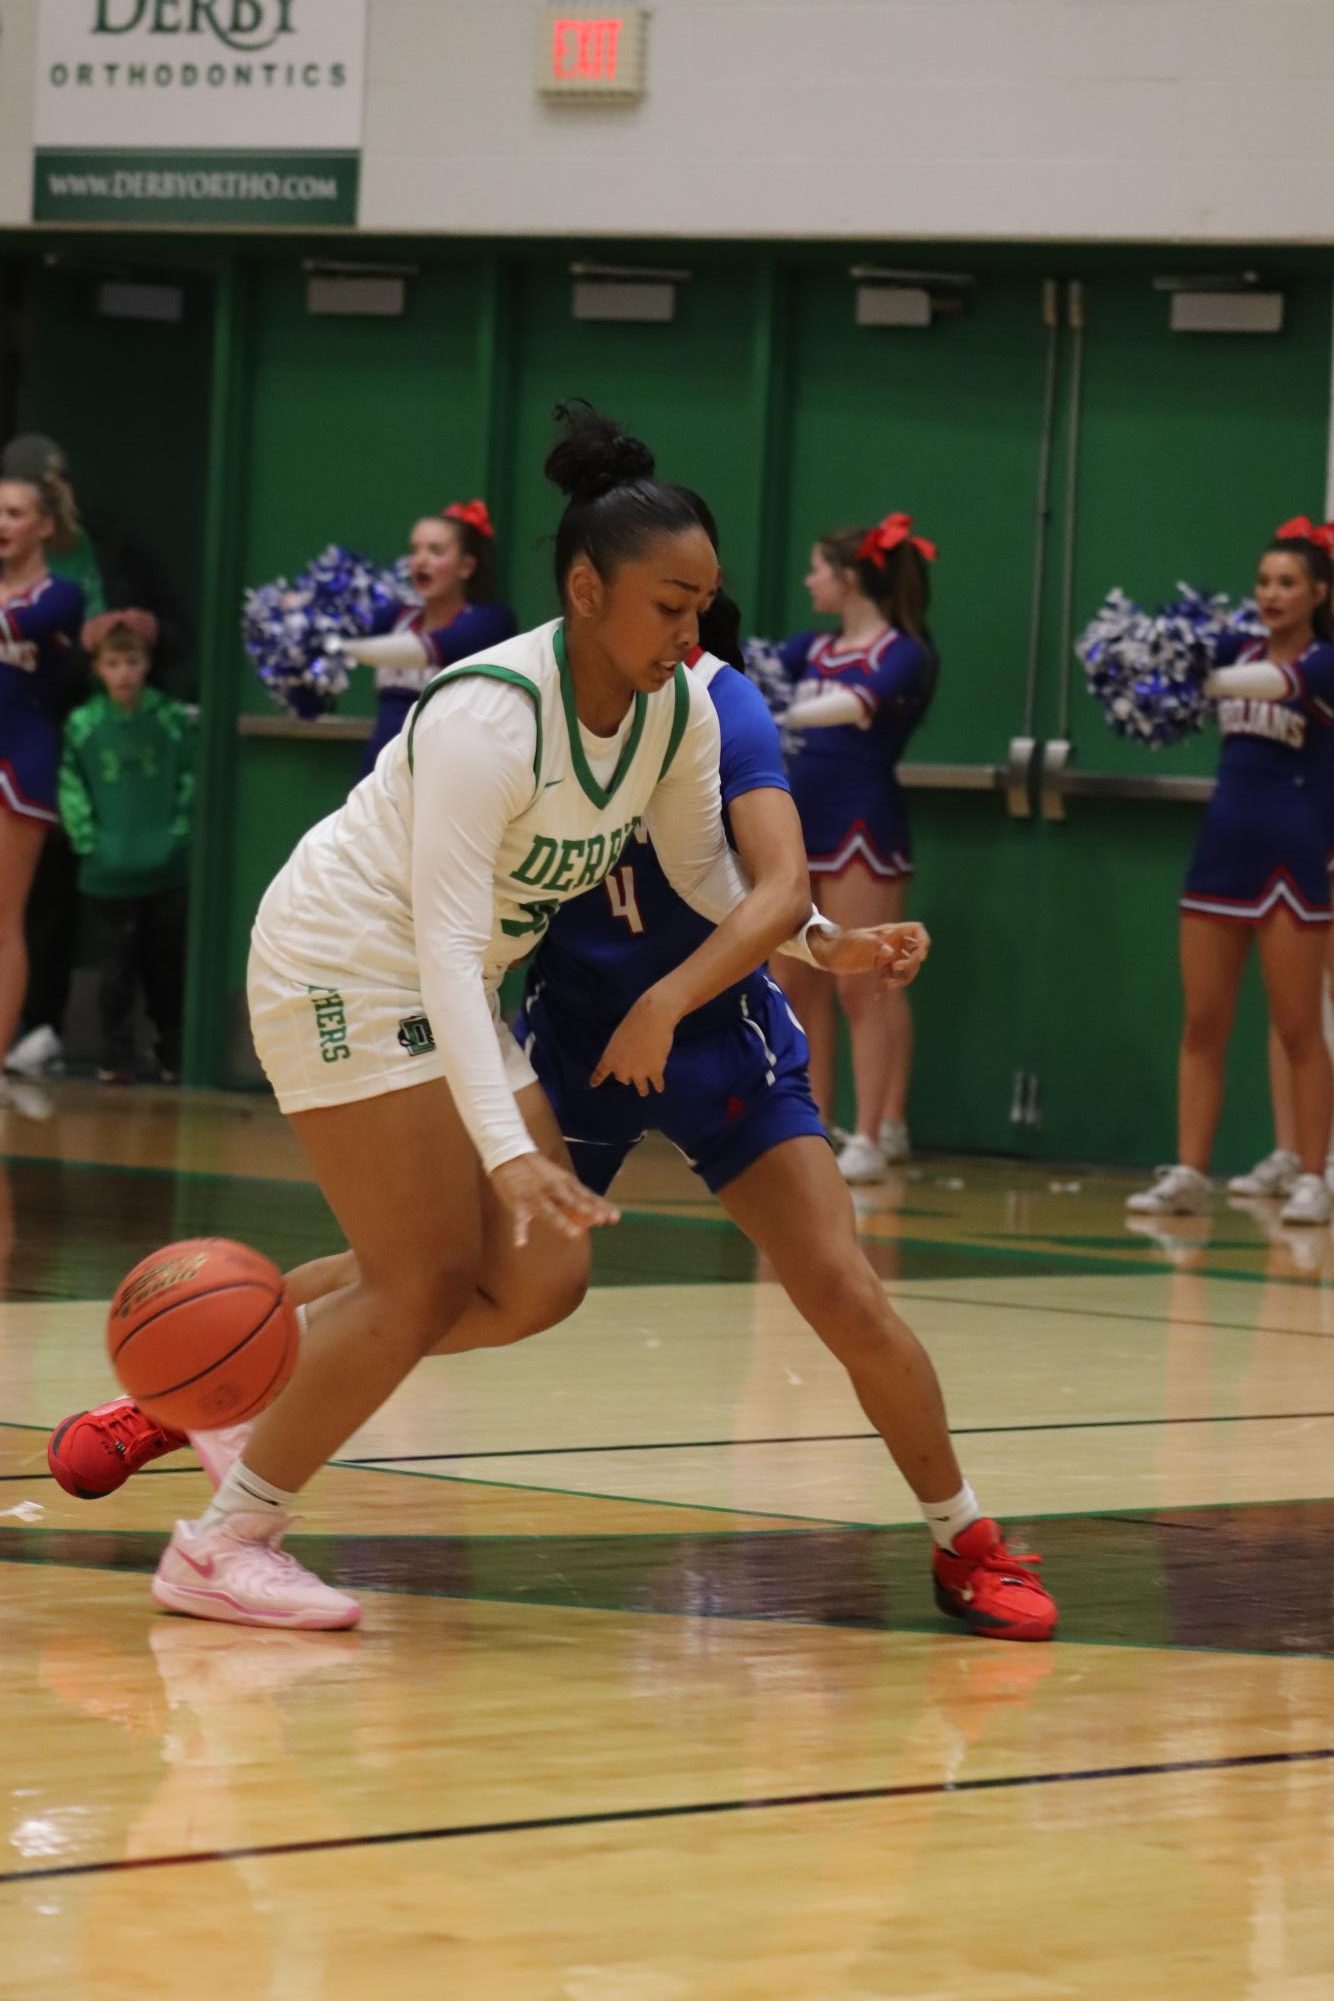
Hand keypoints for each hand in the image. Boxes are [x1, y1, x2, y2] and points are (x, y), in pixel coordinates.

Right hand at [490, 1152, 619, 1248]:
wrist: (509, 1154)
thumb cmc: (539, 1171)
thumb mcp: (560, 1180)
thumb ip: (577, 1199)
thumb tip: (596, 1219)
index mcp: (565, 1183)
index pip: (586, 1196)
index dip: (600, 1207)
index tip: (615, 1218)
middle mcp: (553, 1189)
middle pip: (572, 1201)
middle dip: (586, 1210)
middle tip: (600, 1220)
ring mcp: (536, 1196)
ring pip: (550, 1210)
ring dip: (562, 1221)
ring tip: (575, 1234)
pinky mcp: (518, 1202)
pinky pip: (519, 1220)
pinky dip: (519, 1232)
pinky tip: (520, 1244)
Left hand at [591, 988, 679, 1095]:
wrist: (651, 1020)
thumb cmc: (634, 1022)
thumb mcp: (619, 1038)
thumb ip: (620, 1052)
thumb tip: (629, 1059)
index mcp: (610, 1058)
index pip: (600, 1072)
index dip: (597, 1079)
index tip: (593, 1084)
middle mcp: (622, 1069)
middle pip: (623, 1079)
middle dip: (628, 1076)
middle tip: (634, 1073)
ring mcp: (639, 1073)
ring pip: (641, 1087)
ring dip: (642, 1089)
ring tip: (643, 1091)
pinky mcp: (655, 1072)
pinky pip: (657, 1084)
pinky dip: (658, 1086)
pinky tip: (659, 1088)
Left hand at [809, 920, 930, 987]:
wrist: (827, 953)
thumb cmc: (841, 944)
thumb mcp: (857, 943)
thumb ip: (875, 945)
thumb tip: (891, 952)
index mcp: (890, 932)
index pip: (917, 929)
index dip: (924, 941)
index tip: (919, 955)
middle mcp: (892, 942)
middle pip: (917, 951)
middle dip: (913, 963)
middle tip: (896, 969)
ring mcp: (887, 954)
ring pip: (907, 966)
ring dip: (903, 978)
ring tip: (887, 985)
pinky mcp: (879, 965)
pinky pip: (891, 977)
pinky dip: (887, 986)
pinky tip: (877, 996)